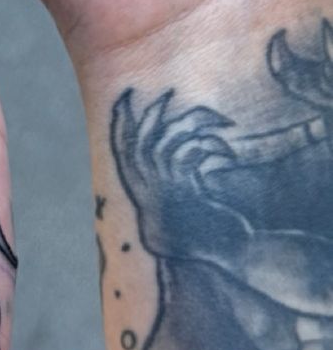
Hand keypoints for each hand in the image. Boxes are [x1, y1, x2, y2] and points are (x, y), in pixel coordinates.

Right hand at [110, 90, 236, 259]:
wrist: (220, 257)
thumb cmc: (206, 231)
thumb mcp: (185, 199)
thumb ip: (177, 174)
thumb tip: (185, 142)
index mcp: (140, 188)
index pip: (121, 147)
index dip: (120, 120)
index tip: (124, 97)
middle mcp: (144, 188)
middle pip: (136, 139)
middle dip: (149, 112)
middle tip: (167, 93)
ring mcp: (161, 189)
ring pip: (166, 140)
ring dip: (193, 123)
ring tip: (218, 120)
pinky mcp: (182, 190)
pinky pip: (189, 152)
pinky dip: (210, 146)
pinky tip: (228, 153)